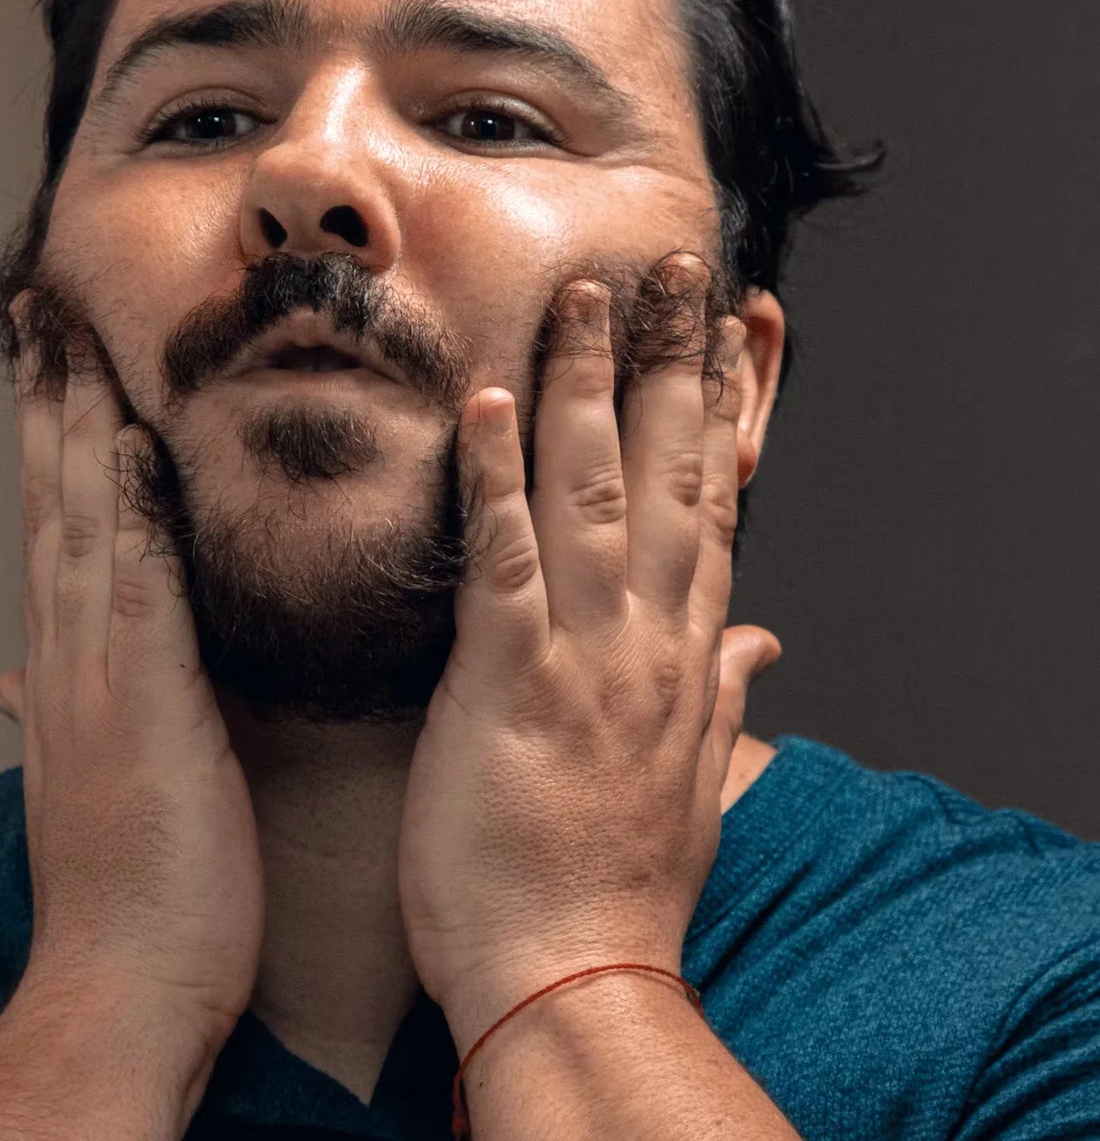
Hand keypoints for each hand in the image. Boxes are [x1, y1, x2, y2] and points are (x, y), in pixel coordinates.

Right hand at [0, 307, 263, 1059]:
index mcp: (63, 671)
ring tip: (73, 340)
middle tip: (44, 316)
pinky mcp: (148, 702)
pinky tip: (126, 446)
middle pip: (50, 504)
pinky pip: (138, 588)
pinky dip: (127, 514)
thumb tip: (8, 680)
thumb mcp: (84, 781)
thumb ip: (50, 712)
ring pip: (79, 523)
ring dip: (76, 426)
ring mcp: (99, 674)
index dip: (46, 446)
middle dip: (48, 404)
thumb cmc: (127, 889)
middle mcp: (66, 656)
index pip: (50, 531)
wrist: (120, 984)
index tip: (48, 372)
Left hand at [397, 259, 780, 1042]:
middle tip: (669, 268)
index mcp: (684, 655)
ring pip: (593, 492)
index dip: (729, 410)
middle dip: (671, 364)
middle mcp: (647, 637)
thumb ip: (725, 694)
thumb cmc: (617, 883)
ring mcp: (583, 654)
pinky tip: (487, 398)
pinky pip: (504, 559)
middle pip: (667, 474)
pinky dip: (495, 474)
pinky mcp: (509, 683)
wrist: (574, 980)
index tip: (737, 332)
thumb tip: (761, 642)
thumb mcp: (692, 782)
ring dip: (590, 386)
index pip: (717, 503)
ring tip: (584, 296)